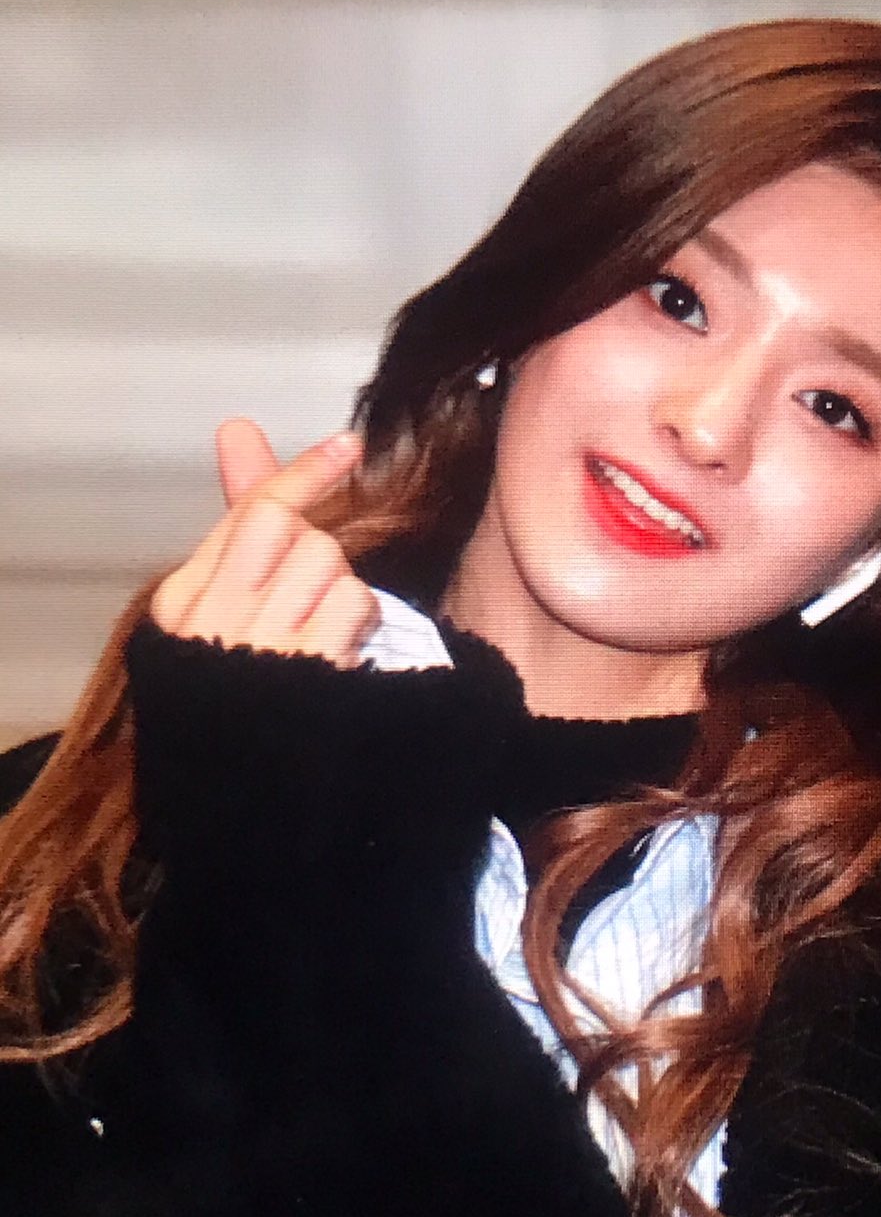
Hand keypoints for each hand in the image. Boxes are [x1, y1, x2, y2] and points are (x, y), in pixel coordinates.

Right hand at [150, 420, 380, 666]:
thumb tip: (237, 429)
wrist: (251, 787)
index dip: (302, 473)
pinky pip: (351, 599)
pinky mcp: (306, 666)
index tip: (345, 446)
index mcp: (183, 598)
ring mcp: (259, 643)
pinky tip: (345, 645)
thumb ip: (241, 516)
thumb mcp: (223, 602)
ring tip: (324, 629)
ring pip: (323, 555)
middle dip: (312, 543)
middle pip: (283, 521)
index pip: (248, 511)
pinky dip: (361, 617)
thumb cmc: (241, 682)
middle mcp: (213, 616)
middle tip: (311, 592)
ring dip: (340, 586)